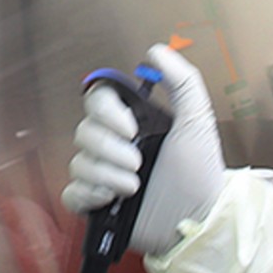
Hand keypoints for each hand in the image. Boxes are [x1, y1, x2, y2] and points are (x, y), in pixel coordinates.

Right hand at [60, 43, 225, 254]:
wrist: (197, 222)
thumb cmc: (200, 176)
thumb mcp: (198, 123)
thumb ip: (183, 82)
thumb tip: (158, 50)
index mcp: (135, 125)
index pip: (98, 101)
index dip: (106, 112)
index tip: (130, 126)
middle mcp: (116, 148)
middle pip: (84, 131)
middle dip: (110, 148)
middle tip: (139, 162)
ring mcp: (105, 176)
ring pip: (79, 162)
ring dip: (107, 173)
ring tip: (135, 186)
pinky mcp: (97, 204)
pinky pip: (72, 192)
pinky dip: (87, 193)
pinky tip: (110, 198)